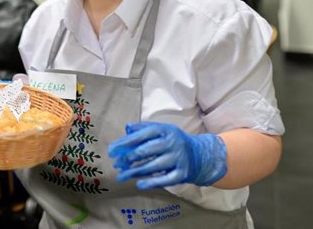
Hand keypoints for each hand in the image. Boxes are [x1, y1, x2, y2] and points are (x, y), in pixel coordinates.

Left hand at [108, 122, 226, 188]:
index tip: (112, 150)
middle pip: (146, 150)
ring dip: (135, 171)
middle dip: (128, 158)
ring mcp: (178, 159)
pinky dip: (151, 182)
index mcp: (165, 130)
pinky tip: (139, 184)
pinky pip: (164, 179)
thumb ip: (143, 129)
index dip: (125, 142)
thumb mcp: (161, 130)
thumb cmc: (173, 141)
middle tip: (116, 164)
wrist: (200, 155)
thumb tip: (126, 129)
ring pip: (153, 166)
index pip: (142, 134)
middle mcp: (172, 143)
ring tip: (121, 175)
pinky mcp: (182, 174)